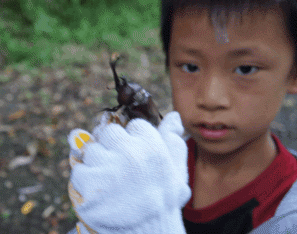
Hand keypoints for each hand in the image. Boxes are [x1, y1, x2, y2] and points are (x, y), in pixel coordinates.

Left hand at [68, 111, 190, 233]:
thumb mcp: (177, 170)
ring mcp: (109, 168)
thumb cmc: (163, 200)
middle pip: (110, 132)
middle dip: (113, 146)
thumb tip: (174, 115)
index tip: (136, 154)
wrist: (146, 233)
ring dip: (98, 162)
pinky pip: (79, 170)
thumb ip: (174, 140)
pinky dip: (86, 180)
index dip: (134, 140)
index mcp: (152, 147)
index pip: (134, 125)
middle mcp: (131, 153)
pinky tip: (100, 191)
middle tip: (120, 166)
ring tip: (110, 180)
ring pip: (92, 149)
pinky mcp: (90, 184)